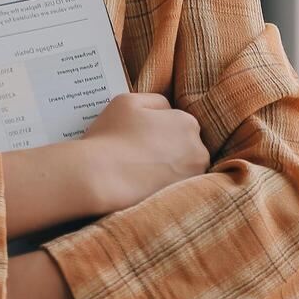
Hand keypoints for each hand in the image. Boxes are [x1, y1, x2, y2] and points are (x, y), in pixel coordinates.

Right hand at [82, 92, 208, 213]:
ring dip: (171, 169)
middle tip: (142, 156)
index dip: (160, 131)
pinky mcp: (184, 196)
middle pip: (187, 146)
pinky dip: (167, 185)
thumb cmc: (111, 136)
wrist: (100, 178)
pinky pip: (179, 187)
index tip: (143, 139)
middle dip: (170, 150)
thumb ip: (156, 101)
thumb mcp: (129, 102)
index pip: (179, 124)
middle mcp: (198, 148)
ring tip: (144, 171)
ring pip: (186, 168)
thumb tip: (168, 110)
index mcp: (186, 122)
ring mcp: (193, 175)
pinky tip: (147, 185)